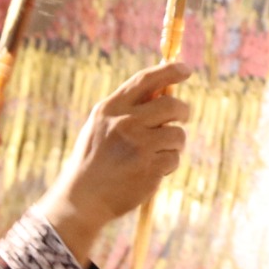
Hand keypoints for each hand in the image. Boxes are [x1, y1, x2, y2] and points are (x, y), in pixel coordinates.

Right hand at [36, 62, 191, 261]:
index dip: (169, 71)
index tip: (185, 69)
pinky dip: (168, 165)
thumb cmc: (94, 160)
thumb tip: (164, 93)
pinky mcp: (150, 168)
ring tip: (156, 154)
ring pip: (178, 134)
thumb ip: (127, 109)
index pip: (146, 80)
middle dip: (183, 111)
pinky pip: (174, 159)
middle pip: (172, 105)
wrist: (83, 199)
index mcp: (110, 109)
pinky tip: (149, 172)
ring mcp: (139, 146)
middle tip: (183, 117)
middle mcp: (125, 123)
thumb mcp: (101, 127)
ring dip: (174, 144)